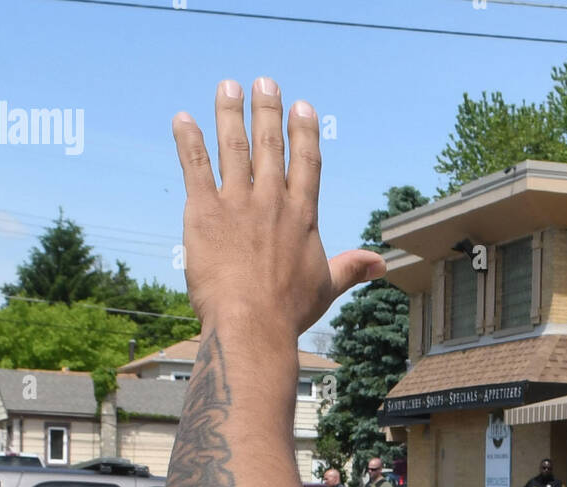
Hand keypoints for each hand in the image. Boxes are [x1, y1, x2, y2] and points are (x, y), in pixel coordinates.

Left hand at [171, 78, 386, 335]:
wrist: (252, 324)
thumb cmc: (289, 311)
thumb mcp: (326, 287)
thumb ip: (352, 268)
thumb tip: (383, 264)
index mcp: (302, 217)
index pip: (306, 164)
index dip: (304, 132)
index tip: (303, 107)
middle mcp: (271, 202)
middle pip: (271, 146)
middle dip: (268, 111)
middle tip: (265, 83)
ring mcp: (237, 203)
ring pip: (234, 148)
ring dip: (230, 113)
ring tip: (228, 87)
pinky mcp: (204, 212)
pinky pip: (195, 167)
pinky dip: (188, 141)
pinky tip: (183, 119)